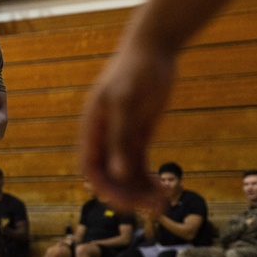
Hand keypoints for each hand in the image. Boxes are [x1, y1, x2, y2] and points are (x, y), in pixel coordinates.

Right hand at [80, 43, 173, 212]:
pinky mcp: (139, 134)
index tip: (125, 204)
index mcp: (92, 128)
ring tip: (164, 204)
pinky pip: (140, 164)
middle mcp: (104, 136)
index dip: (104, 188)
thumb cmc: (136, 70)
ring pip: (126, 174)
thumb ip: (121, 137)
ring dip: (141, 192)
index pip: (90, 168)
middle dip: (128, 195)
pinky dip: (150, 179)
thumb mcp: (128, 103)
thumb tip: (118, 173)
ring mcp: (122, 136)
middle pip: (110, 176)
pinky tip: (166, 189)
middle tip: (153, 209)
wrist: (154, 47)